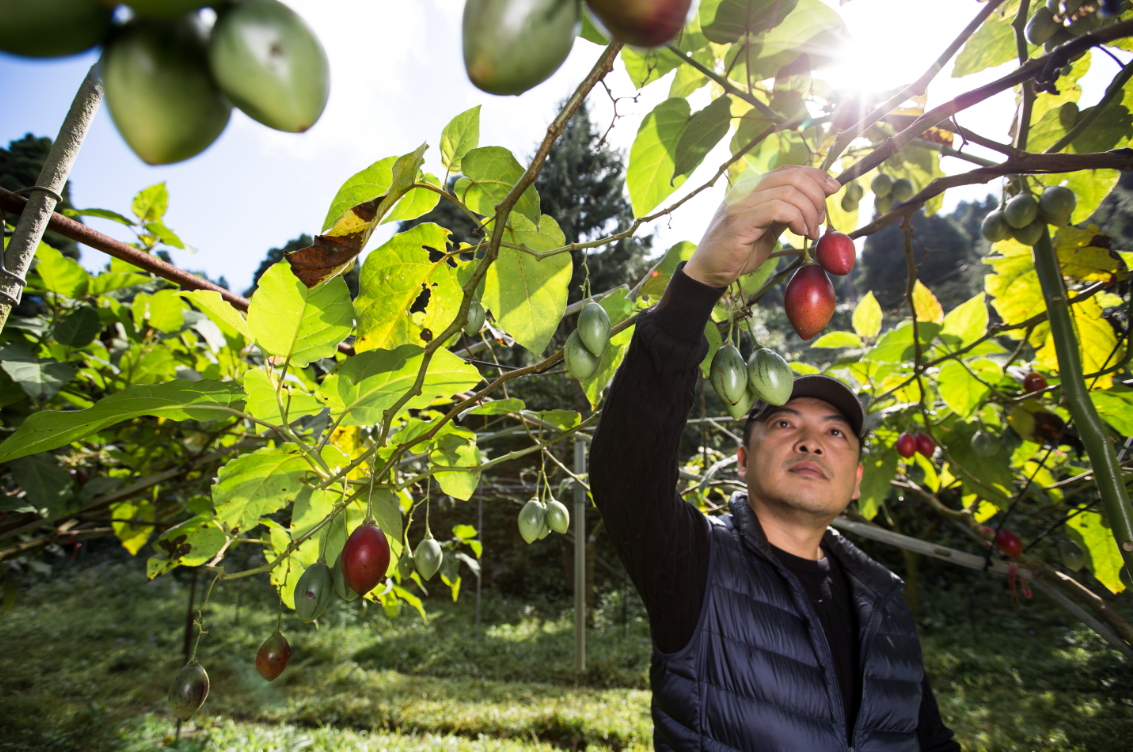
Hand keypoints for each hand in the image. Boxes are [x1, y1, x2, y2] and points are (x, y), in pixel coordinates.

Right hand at [684, 166, 840, 288]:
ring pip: (788, 191)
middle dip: (816, 195)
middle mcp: (745, 189)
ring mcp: (740, 203)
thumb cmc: (739, 252)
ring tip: (812, 232)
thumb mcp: (768, 228)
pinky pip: (777, 209)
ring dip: (809, 211)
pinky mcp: (739, 220)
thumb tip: (813, 202)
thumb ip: (785, 213)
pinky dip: (797, 219)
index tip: (834, 188)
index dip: (815, 175)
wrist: (709, 271)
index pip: (789, 169)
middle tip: (821, 219)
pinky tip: (801, 233)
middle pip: (792, 176)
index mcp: (751, 187)